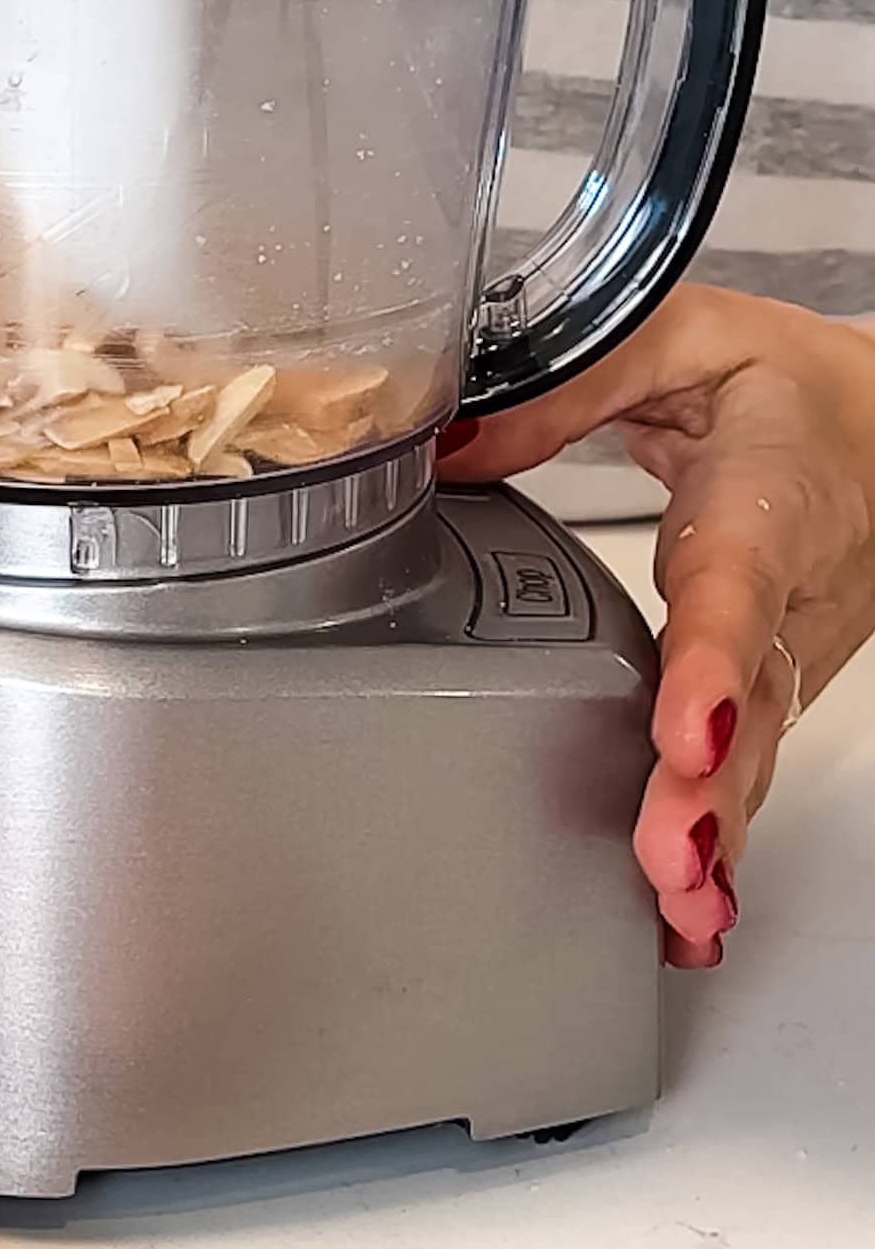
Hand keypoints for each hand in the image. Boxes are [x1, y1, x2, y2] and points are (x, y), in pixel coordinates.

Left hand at [442, 286, 874, 966]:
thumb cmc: (783, 386)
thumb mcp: (681, 338)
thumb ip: (571, 385)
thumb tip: (456, 443)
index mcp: (766, 498)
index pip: (738, 587)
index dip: (712, 661)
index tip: (686, 726)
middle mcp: (788, 592)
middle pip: (753, 702)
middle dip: (710, 786)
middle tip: (669, 858)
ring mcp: (791, 650)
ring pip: (757, 752)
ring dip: (717, 831)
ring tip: (678, 908)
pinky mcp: (778, 683)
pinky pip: (750, 765)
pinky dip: (724, 839)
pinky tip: (690, 910)